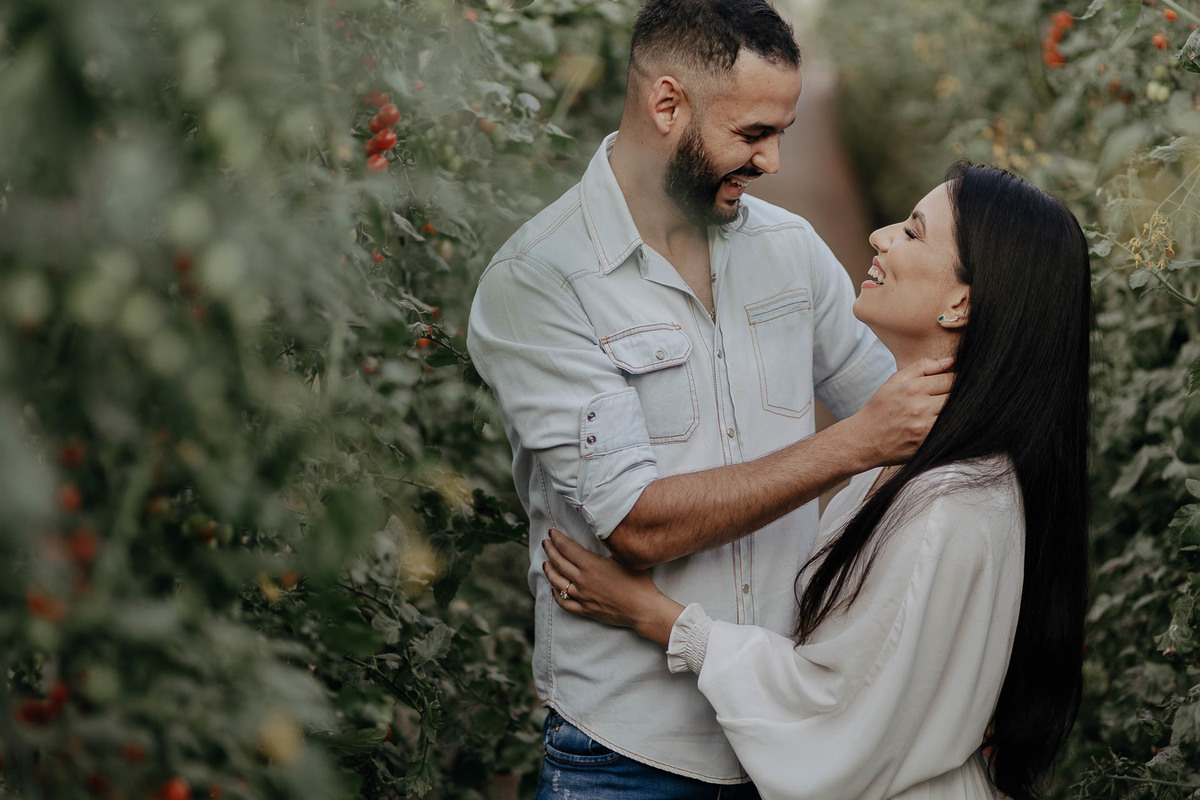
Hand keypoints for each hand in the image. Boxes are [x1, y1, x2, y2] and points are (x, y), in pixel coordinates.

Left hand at [542, 529, 683, 645]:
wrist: (643, 609)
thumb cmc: (638, 582)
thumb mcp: (623, 558)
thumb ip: (609, 547)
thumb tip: (601, 534)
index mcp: (591, 565)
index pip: (567, 548)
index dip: (557, 539)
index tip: (552, 532)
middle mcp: (583, 580)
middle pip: (559, 563)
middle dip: (550, 550)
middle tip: (545, 542)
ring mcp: (582, 597)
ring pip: (558, 583)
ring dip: (549, 571)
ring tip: (546, 563)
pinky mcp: (586, 610)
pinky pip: (565, 604)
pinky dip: (556, 595)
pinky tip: (554, 589)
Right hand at [844, 356, 953, 466]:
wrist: (864, 440)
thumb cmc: (879, 409)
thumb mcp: (894, 381)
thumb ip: (922, 367)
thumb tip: (949, 361)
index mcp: (913, 389)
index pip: (951, 379)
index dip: (956, 380)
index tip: (953, 384)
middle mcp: (921, 407)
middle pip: (956, 397)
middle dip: (958, 395)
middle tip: (952, 397)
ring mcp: (925, 427)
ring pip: (956, 415)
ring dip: (956, 412)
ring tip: (946, 410)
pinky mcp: (927, 443)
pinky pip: (949, 432)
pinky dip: (951, 427)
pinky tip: (943, 425)